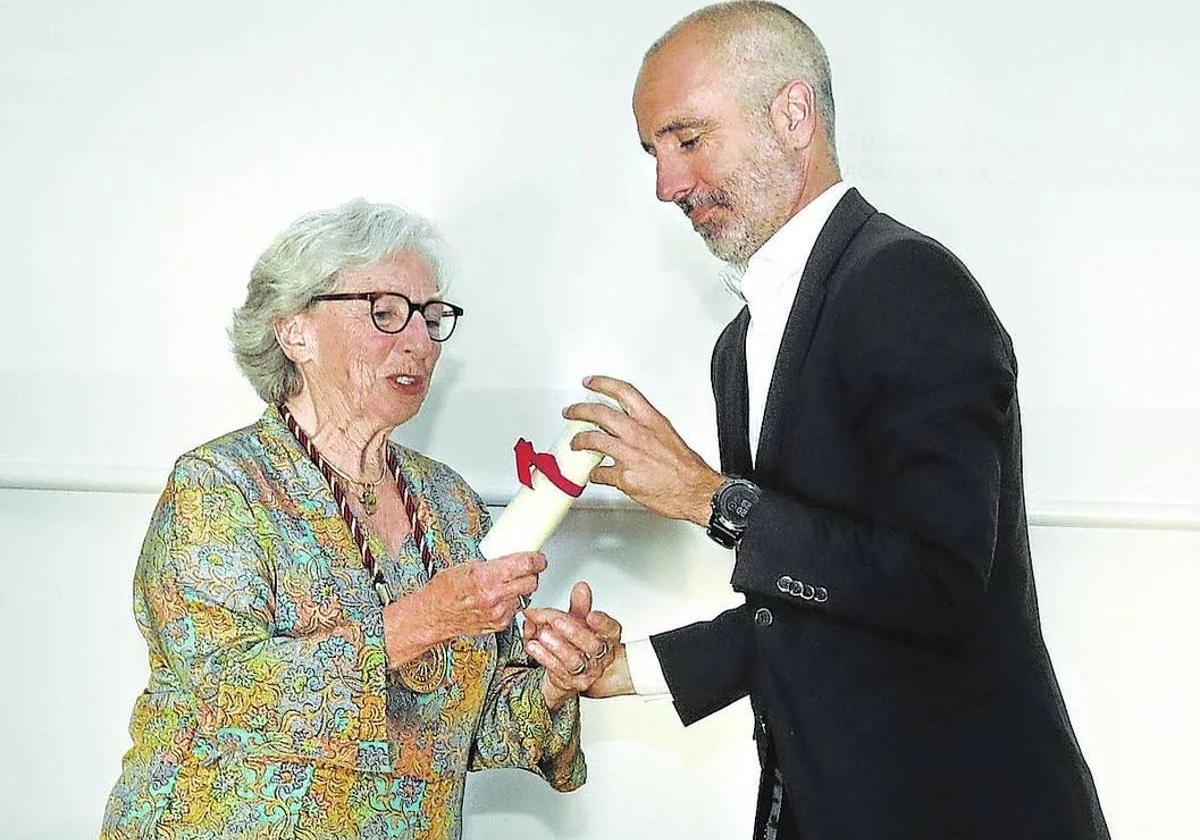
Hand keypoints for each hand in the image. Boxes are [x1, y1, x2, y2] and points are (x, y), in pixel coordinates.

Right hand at [408, 552, 545, 641]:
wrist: (433, 615)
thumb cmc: (444, 591)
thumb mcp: (466, 566)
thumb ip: (491, 564)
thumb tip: (510, 557)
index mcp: (486, 576)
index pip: (526, 564)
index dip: (537, 560)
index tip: (539, 558)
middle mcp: (495, 596)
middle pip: (531, 582)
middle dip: (532, 574)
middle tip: (527, 570)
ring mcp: (498, 612)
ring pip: (525, 596)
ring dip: (521, 589)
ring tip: (507, 585)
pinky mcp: (499, 624)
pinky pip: (515, 609)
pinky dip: (511, 603)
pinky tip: (500, 599)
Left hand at [523, 582, 621, 708]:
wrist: (577, 671)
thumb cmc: (581, 642)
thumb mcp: (581, 620)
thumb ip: (580, 605)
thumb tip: (581, 587)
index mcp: (608, 636)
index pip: (610, 629)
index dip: (602, 623)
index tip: (591, 615)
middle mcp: (600, 655)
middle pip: (592, 646)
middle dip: (574, 632)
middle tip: (557, 621)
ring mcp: (586, 670)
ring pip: (574, 660)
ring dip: (557, 647)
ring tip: (543, 634)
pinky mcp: (570, 680)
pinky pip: (556, 669)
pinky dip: (543, 656)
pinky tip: (533, 646)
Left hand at [565, 375, 724, 524]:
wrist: (696, 491)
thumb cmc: (686, 468)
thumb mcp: (668, 435)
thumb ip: (647, 428)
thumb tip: (630, 425)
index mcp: (651, 420)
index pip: (623, 392)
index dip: (602, 384)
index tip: (590, 382)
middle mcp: (638, 434)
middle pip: (600, 413)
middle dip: (580, 410)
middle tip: (571, 412)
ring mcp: (629, 455)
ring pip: (593, 440)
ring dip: (579, 441)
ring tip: (575, 443)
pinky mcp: (624, 477)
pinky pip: (600, 473)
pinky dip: (595, 474)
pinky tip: (594, 474)